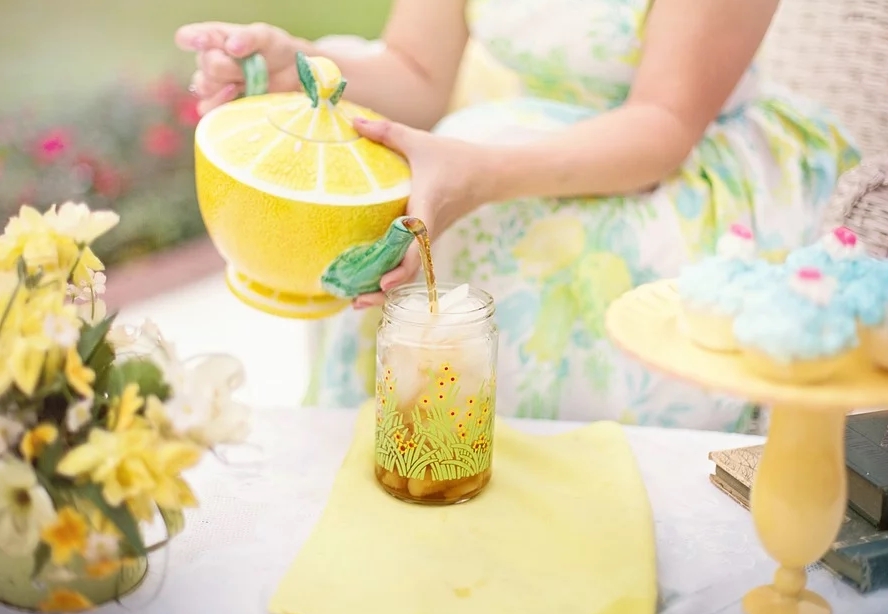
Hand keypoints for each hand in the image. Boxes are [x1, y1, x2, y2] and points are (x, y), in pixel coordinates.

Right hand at [174, 22, 306, 114]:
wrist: (291, 74)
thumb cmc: (275, 50)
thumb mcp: (265, 36)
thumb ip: (248, 38)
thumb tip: (231, 46)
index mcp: (214, 39)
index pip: (187, 37)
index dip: (192, 40)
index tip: (204, 42)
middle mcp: (209, 60)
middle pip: (205, 66)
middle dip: (228, 68)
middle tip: (247, 66)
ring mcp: (214, 84)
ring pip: (204, 88)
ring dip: (225, 86)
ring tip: (244, 83)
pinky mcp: (221, 105)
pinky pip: (208, 110)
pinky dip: (220, 105)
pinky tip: (236, 97)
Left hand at [351, 118, 492, 308]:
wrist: (488, 174)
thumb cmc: (455, 158)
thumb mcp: (420, 142)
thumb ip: (386, 132)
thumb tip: (351, 120)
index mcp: (427, 209)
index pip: (417, 244)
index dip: (401, 266)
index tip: (383, 283)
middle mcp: (429, 231)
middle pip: (409, 271)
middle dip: (383, 291)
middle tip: (355, 302)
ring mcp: (430, 239)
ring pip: (409, 272)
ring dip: (385, 289)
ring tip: (356, 302)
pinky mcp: (429, 240)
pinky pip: (410, 264)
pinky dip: (391, 276)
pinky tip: (369, 283)